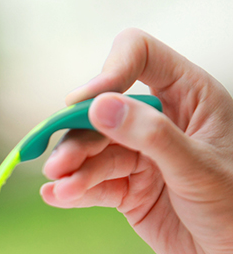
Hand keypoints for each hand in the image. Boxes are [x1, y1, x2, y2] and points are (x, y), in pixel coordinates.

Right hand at [40, 28, 232, 253]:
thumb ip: (151, 136)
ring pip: (94, 151)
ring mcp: (144, 157)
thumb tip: (98, 106)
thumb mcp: (198, 169)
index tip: (81, 103)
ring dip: (72, 167)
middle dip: (78, 136)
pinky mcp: (131, 191)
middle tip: (57, 165)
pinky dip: (74, 190)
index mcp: (191, 98)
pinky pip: (95, 184)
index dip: (108, 73)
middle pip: (103, 111)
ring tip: (58, 187)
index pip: (141, 58)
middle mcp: (163, 121)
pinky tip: (55, 196)